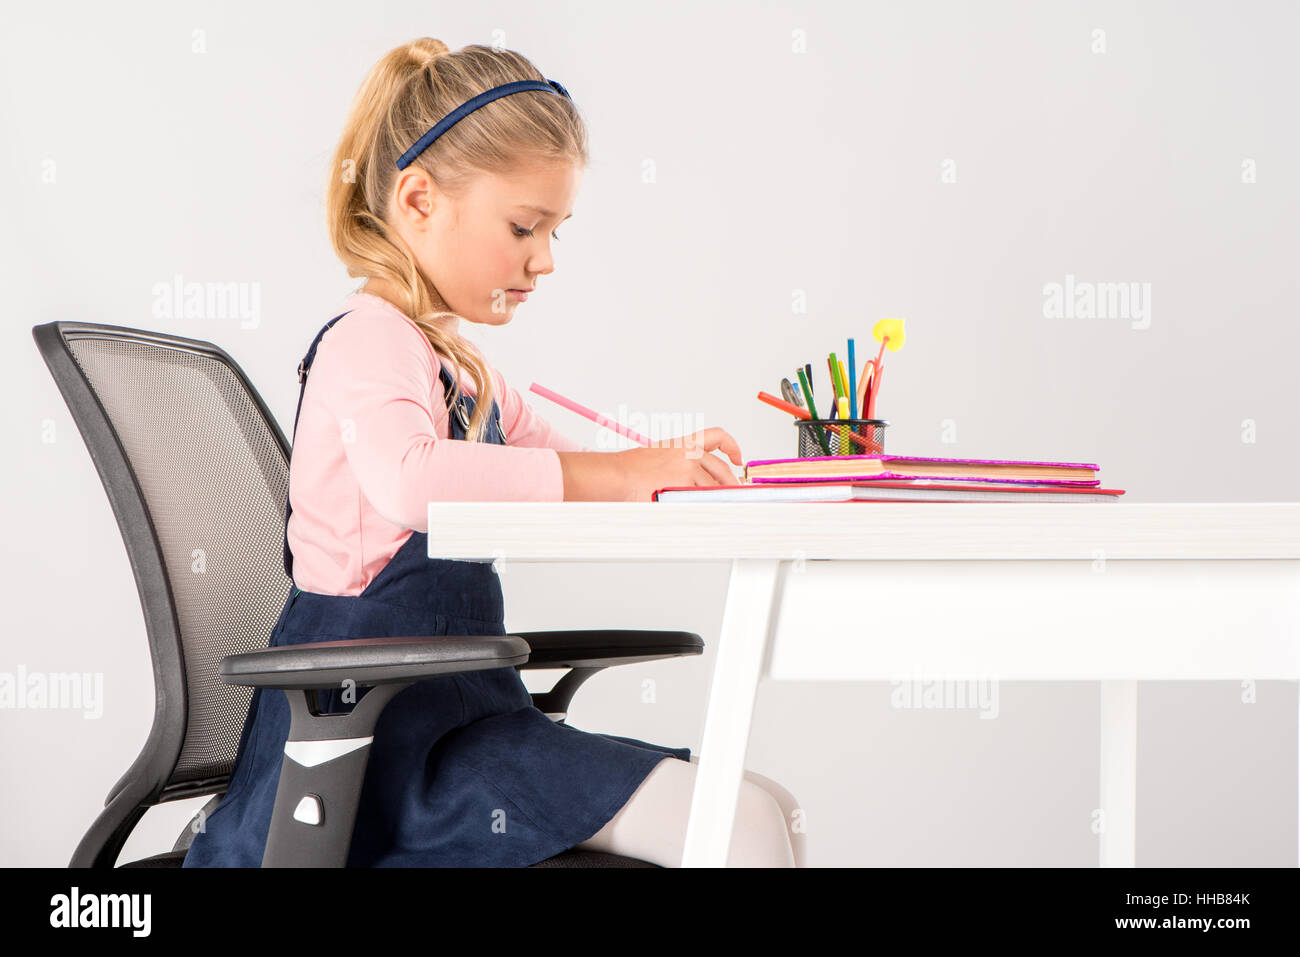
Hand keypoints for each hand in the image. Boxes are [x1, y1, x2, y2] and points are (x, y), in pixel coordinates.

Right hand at [615, 428, 743, 500]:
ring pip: (711, 488)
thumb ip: (681, 464)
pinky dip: (702, 507)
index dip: (732, 447)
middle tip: (733, 493)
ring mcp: (688, 470)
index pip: (716, 436)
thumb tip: (699, 480)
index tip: (737, 457)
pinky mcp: (684, 486)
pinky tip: (698, 512)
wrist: (617, 475)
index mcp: (682, 443)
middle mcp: (688, 453)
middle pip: (721, 469)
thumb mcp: (659, 456)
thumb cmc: (630, 469)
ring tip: (707, 507)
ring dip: (711, 499)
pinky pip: (701, 500)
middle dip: (731, 483)